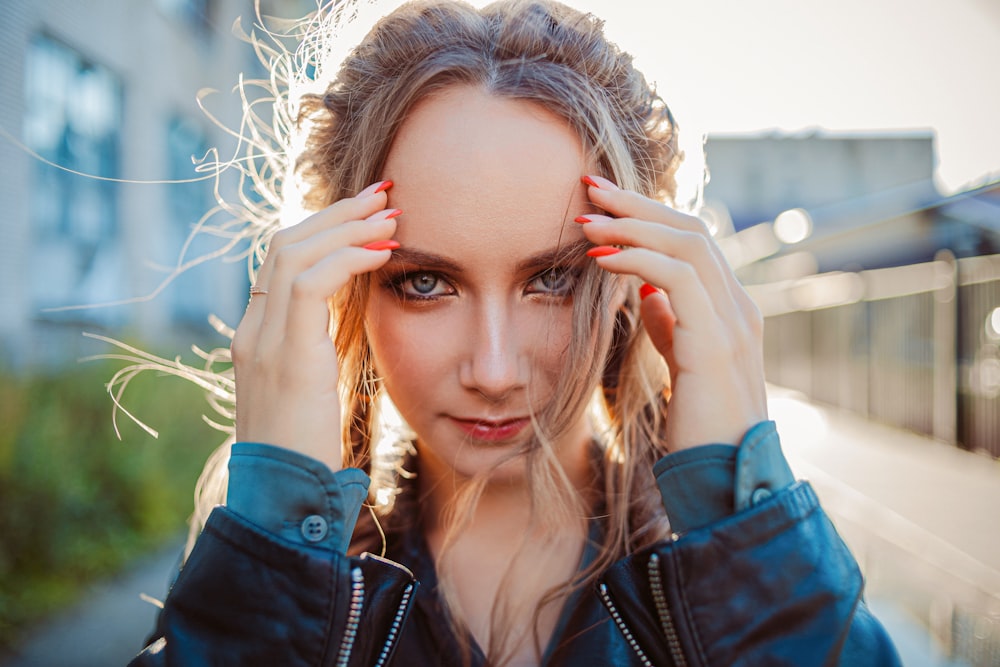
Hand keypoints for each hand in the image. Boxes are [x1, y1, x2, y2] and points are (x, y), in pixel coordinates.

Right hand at [230, 181, 400, 470]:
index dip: (326, 229)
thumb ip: (321, 350)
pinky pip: (311, 284)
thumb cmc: (307, 453)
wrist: (281, 501)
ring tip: (392, 215)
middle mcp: (253, 329)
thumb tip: (350, 320)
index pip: (284, 260)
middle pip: (286, 243)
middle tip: (385, 194)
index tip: (371, 216)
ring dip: (347, 227)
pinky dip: (349, 259)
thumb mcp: (314, 390)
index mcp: (259, 335)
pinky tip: (385, 254)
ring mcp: (262, 340)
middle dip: (338, 213)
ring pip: (293, 252)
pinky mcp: (284, 356)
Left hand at [577, 175, 766, 451]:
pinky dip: (636, 259)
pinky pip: (677, 279)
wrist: (726, 479)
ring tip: (587, 218)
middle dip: (637, 204)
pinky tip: (600, 259)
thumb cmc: (698, 426)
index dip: (648, 216)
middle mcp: (739, 307)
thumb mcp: (684, 363)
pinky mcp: (717, 342)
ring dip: (632, 224)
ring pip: (687, 243)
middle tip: (589, 186)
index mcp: (731, 310)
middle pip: (691, 228)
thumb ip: (674, 325)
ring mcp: (734, 322)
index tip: (603, 204)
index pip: (693, 241)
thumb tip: (648, 292)